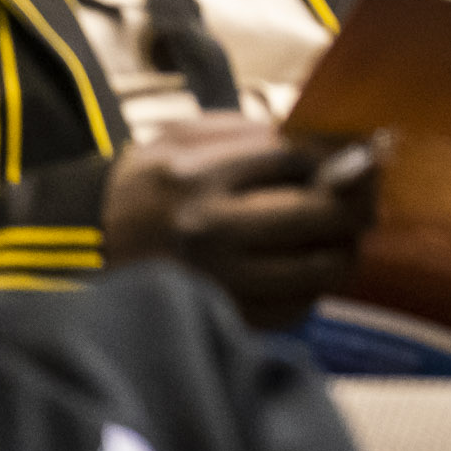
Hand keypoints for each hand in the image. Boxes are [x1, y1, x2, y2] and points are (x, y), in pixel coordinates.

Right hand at [101, 115, 376, 329]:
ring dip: (343, 247)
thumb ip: (260, 136)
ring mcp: (217, 279)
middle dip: (357, 202)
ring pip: (321, 267)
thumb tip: (336, 147)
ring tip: (336, 233)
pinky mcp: (222, 315)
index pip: (300, 161)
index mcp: (199, 176)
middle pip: (323, 215)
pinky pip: (297, 306)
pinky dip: (313, 285)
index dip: (337, 157)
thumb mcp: (190, 138)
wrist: (86, 241)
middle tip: (364, 196)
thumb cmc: (151, 182)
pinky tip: (303, 267)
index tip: (356, 157)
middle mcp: (209, 230)